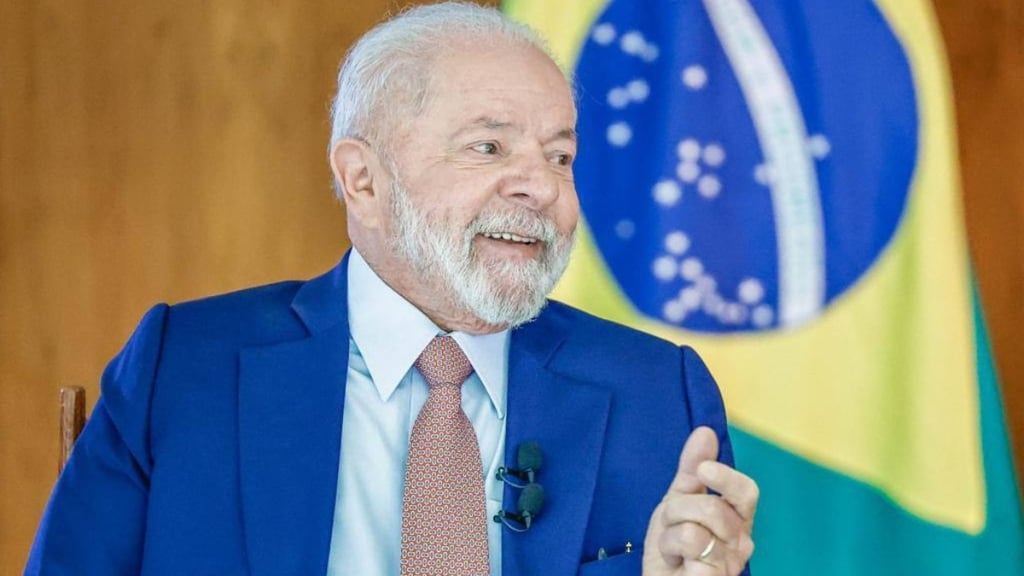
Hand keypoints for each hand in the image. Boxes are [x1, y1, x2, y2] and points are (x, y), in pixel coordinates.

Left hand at [641, 427, 757, 574]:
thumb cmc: (673, 547)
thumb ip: (692, 468)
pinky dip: (670, 548)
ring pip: (694, 525)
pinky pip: (689, 542)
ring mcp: (730, 562)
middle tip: (673, 524)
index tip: (703, 469)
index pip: (746, 492)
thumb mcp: (678, 500)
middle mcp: (742, 541)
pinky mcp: (716, 575)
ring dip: (669, 533)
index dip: (725, 477)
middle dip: (679, 509)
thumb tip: (706, 431)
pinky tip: (675, 561)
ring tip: (673, 547)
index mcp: (737, 518)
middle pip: (712, 506)